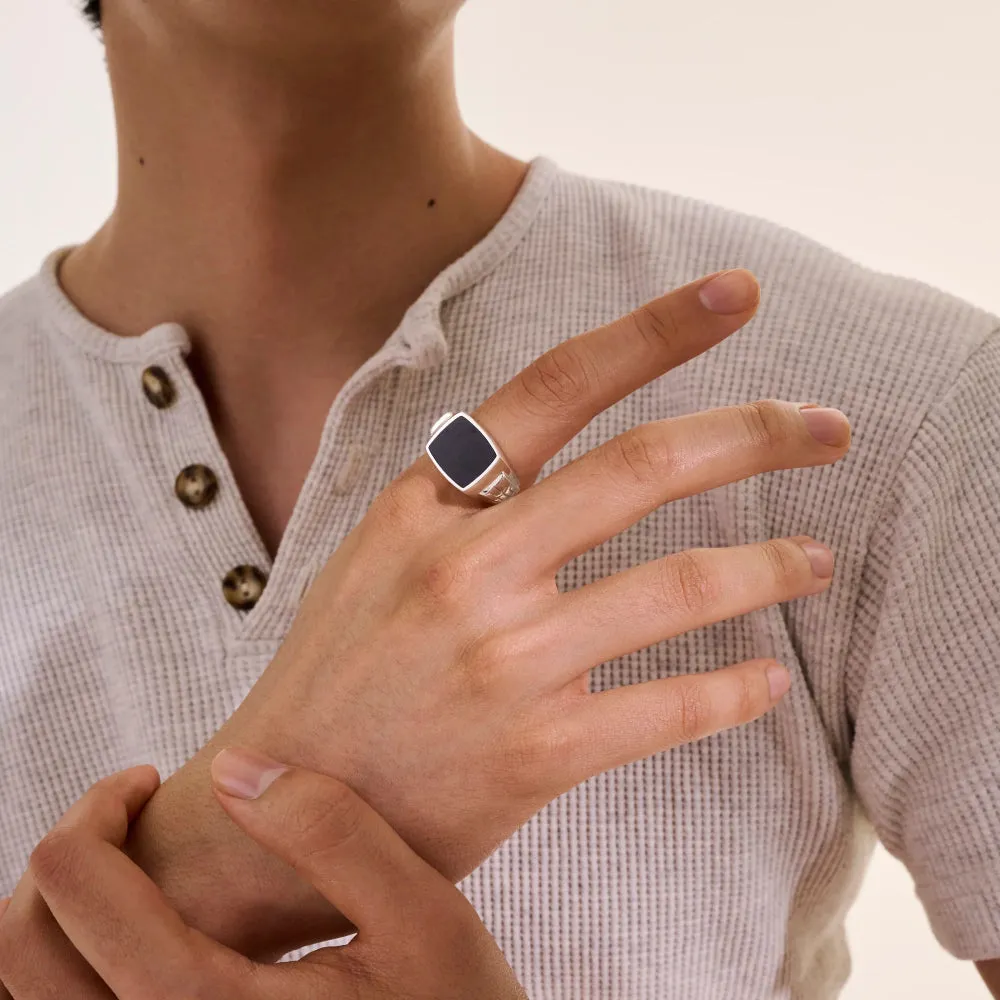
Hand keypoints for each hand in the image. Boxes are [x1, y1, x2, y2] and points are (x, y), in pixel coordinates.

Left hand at [0, 756, 527, 999]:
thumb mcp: (420, 916)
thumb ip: (332, 834)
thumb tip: (235, 768)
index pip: (76, 892)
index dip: (94, 808)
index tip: (147, 777)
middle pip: (22, 951)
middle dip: (63, 853)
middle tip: (127, 811)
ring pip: (30, 999)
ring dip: (52, 917)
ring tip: (121, 869)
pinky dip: (70, 969)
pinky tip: (136, 935)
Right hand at [127, 268, 850, 955]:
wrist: (285, 811)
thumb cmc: (338, 674)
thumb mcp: (375, 555)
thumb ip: (457, 496)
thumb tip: (553, 438)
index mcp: (424, 508)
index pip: (554, 388)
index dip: (654, 331)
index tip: (737, 293)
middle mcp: (468, 569)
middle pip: (642, 469)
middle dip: (755, 435)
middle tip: (828, 427)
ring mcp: (505, 662)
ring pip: (679, 587)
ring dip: (770, 566)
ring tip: (814, 559)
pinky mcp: (537, 755)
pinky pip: (671, 708)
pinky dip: (736, 690)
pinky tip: (769, 679)